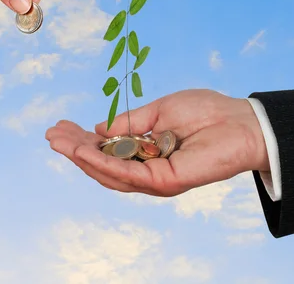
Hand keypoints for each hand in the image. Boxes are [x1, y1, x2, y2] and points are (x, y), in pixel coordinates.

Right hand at [45, 89, 268, 195]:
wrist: (242, 121)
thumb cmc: (206, 112)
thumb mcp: (159, 110)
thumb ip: (130, 122)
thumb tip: (99, 128)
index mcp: (146, 153)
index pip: (107, 151)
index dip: (82, 140)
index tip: (60, 126)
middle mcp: (148, 170)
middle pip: (102, 166)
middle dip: (74, 150)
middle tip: (51, 135)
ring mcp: (156, 179)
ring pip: (109, 173)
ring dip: (81, 157)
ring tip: (59, 141)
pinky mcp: (166, 182)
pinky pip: (127, 174)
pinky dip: (103, 162)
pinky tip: (83, 149)